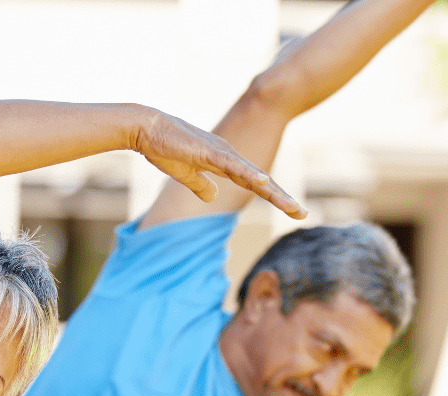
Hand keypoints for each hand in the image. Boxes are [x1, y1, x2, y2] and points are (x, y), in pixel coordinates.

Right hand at [136, 111, 306, 219]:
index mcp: (225, 162)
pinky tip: (263, 182)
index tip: (291, 210)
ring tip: (291, 207)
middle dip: (281, 198)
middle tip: (301, 214)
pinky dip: (249, 174)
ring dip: (273, 192)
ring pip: (252, 176)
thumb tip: (213, 196)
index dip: (273, 196)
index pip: (254, 183)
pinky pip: (233, 166)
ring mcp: (221, 153)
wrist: (146, 129)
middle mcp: (229, 156)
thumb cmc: (164, 148)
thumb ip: (201, 185)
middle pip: (260, 181)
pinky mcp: (209, 152)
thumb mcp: (186, 174)